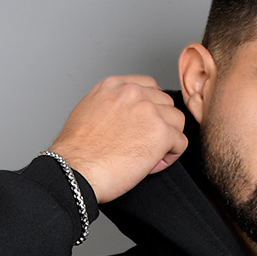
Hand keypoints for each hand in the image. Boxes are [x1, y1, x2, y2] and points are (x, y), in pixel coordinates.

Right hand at [48, 76, 188, 203]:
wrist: (75, 170)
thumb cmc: (76, 153)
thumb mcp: (87, 112)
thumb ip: (110, 105)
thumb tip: (124, 116)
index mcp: (114, 85)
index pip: (149, 86)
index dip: (150, 109)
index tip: (143, 126)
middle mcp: (133, 92)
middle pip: (165, 104)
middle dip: (159, 125)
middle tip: (143, 145)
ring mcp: (148, 110)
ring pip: (176, 121)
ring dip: (167, 140)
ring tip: (147, 156)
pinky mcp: (160, 132)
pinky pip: (180, 142)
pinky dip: (170, 156)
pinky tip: (152, 164)